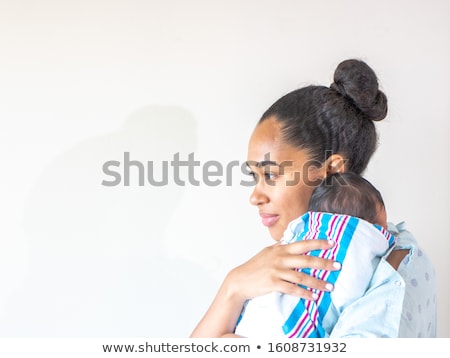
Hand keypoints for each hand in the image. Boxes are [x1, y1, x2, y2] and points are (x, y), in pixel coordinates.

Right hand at [225, 239, 339, 301]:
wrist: (239, 280)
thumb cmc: (254, 267)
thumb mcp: (267, 252)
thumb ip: (279, 247)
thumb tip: (290, 240)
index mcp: (280, 249)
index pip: (302, 244)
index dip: (318, 243)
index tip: (332, 243)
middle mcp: (279, 258)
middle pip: (306, 260)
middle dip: (324, 263)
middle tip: (337, 266)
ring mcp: (276, 270)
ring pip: (302, 276)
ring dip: (317, 282)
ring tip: (330, 287)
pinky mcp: (273, 283)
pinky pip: (292, 289)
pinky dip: (304, 294)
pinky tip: (313, 297)